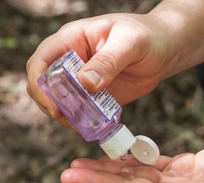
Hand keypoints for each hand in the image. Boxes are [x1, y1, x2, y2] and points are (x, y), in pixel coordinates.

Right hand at [26, 12, 177, 124]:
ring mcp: (78, 80)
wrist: (164, 49)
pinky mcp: (90, 96)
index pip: (41, 60)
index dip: (39, 83)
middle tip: (65, 118)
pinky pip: (76, 111)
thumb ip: (109, 61)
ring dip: (63, 115)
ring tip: (82, 123)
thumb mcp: (130, 42)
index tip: (52, 104)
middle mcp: (69, 60)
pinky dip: (78, 121)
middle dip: (48, 103)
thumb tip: (86, 82)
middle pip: (42, 84)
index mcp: (71, 40)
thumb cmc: (147, 35)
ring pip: (56, 100)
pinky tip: (92, 125)